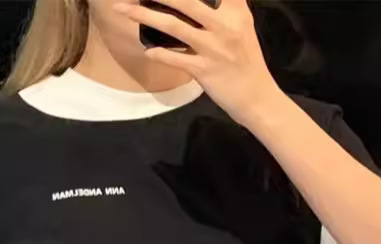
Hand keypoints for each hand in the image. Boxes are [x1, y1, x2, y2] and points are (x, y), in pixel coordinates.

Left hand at [114, 0, 281, 125]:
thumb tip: (203, 4)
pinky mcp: (204, 70)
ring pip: (174, 25)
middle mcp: (224, 26)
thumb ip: (228, 7)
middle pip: (185, 1)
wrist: (257, 98)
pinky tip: (148, 50)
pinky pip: (176, 59)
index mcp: (235, 12)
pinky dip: (160, 54)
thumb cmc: (247, 63)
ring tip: (123, 9)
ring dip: (144, 16)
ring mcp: (213, 48)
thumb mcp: (242, 27)